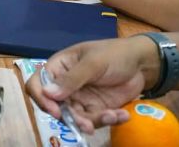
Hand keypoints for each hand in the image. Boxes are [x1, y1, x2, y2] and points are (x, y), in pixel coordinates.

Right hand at [25, 36, 160, 133]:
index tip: (56, 111)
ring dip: (95, 121)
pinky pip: (96, 120)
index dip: (41, 99)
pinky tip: (122, 115)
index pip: (37, 84)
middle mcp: (66, 85)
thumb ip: (71, 79)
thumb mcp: (93, 63)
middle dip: (74, 118)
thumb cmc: (114, 54)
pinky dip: (109, 120)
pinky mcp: (96, 109)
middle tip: (89, 125)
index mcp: (59, 68)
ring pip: (77, 118)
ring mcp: (81, 98)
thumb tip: (47, 93)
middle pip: (57, 107)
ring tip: (114, 116)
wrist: (142, 63)